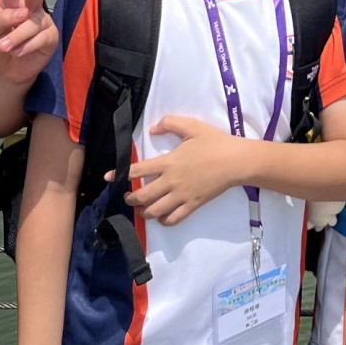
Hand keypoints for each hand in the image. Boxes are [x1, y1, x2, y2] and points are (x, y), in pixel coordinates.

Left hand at [0, 0, 56, 85]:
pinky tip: (19, 52)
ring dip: (16, 37)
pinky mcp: (50, 37)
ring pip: (31, 23)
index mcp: (11, 3)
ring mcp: (41, 21)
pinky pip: (40, 38)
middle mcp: (29, 8)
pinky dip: (26, 46)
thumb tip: (22, 13)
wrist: (6, 72)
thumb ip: (0, 19)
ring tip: (5, 47)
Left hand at [126, 115, 244, 225]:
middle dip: (130, 198)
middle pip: (142, 196)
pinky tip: (161, 217)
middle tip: (128, 196)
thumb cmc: (214, 142)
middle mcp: (172, 181)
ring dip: (144, 211)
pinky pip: (174, 219)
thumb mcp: (192, 126)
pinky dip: (164, 221)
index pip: (138, 170)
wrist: (236, 161)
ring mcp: (182, 196)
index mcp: (169, 162)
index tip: (108, 178)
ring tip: (141, 208)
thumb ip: (170, 123)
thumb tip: (153, 128)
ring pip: (155, 211)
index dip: (120, 174)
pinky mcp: (193, 205)